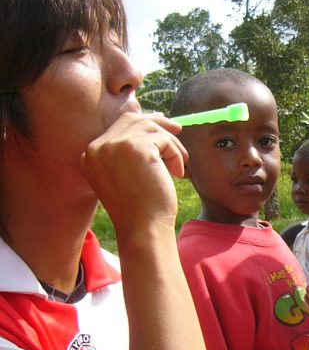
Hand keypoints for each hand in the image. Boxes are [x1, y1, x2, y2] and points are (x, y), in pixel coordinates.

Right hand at [80, 110, 186, 235]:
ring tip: (179, 165)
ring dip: (171, 144)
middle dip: (157, 123)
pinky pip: (164, 139)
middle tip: (177, 130)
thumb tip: (156, 120)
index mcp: (89, 155)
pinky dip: (176, 154)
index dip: (141, 123)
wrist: (143, 229)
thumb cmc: (141, 209)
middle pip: (132, 119)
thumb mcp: (128, 175)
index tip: (162, 127)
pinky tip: (177, 173)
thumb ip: (131, 151)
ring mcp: (113, 146)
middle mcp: (97, 148)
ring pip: (151, 128)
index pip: (117, 126)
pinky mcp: (135, 148)